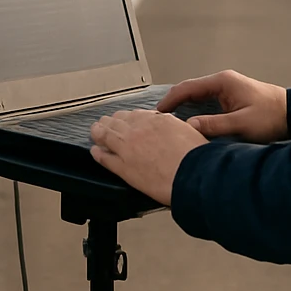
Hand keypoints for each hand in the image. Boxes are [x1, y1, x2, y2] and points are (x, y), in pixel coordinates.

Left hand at [89, 109, 205, 205]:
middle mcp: (138, 131)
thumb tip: (173, 126)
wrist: (192, 175)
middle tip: (105, 122)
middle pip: (117, 122)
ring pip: (106, 136)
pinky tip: (94, 151)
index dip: (127, 117)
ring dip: (98, 132)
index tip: (125, 119)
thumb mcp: (189, 131)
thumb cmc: (196, 156)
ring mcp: (128, 148)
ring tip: (94, 131)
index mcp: (155, 120)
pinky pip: (104, 158)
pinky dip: (97, 153)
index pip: (135, 115)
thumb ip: (175, 126)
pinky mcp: (123, 167)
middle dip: (110, 122)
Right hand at [157, 69, 287, 142]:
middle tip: (159, 120)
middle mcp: (222, 82)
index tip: (157, 113)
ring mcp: (226, 89)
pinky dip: (194, 110)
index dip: (170, 100)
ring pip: (197, 97)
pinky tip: (188, 123)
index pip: (187, 88)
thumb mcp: (241, 124)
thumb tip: (188, 127)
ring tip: (169, 122)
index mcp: (222, 82)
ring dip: (183, 108)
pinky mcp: (231, 98)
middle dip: (173, 104)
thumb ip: (214, 125)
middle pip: (189, 91)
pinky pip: (206, 102)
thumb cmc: (272, 116)